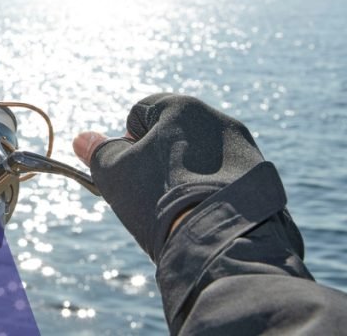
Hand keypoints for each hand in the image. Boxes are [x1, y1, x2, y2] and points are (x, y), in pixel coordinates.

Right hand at [72, 93, 263, 262]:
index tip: (128, 170)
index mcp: (181, 107)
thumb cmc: (160, 199)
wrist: (220, 240)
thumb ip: (98, 152)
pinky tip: (204, 214)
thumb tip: (82, 139)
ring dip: (187, 173)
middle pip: (174, 133)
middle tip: (150, 192)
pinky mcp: (264, 176)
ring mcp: (246, 147)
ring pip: (202, 155)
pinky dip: (213, 190)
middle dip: (158, 157)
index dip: (126, 141)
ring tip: (179, 207)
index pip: (140, 111)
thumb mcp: (115, 174)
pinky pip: (228, 176)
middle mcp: (219, 119)